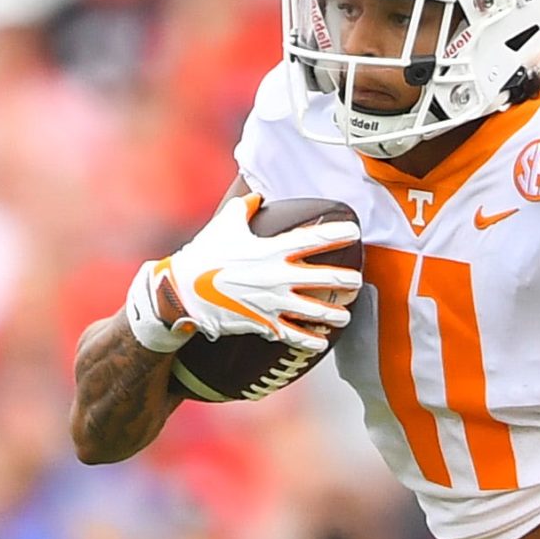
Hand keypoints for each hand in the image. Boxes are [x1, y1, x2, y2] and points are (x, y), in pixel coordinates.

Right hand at [126, 194, 360, 355]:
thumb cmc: (204, 255)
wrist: (183, 291)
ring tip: (345, 316)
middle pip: (325, 278)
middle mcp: (278, 276)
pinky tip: (322, 342)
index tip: (355, 231)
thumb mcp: (225, 225)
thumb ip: (245, 208)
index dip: (337, 234)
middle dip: (346, 280)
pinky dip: (311, 340)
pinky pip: (295, 335)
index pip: (313, 239)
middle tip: (356, 281)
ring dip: (336, 315)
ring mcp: (274, 302)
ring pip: (316, 311)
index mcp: (272, 250)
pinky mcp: (265, 324)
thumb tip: (258, 195)